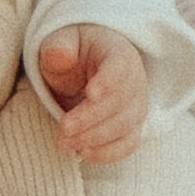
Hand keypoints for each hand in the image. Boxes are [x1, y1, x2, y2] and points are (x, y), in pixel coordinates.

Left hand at [38, 24, 150, 163]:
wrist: (84, 68)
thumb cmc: (73, 53)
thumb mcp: (61, 42)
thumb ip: (58, 47)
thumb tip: (59, 54)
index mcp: (119, 54)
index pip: (120, 67)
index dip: (108, 81)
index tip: (89, 94)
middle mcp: (135, 80)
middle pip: (120, 102)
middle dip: (90, 118)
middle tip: (63, 128)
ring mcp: (136, 106)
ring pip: (124, 126)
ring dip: (94, 137)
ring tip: (64, 142)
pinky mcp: (132, 128)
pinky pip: (127, 144)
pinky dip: (107, 152)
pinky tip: (82, 153)